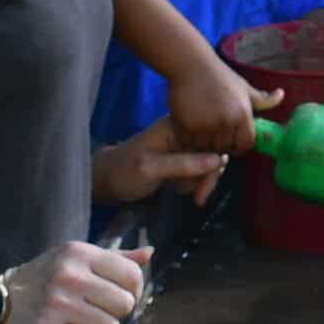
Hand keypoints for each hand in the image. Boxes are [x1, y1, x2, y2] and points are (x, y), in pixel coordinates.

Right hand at [0, 242, 149, 323]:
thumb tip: (149, 254)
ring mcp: (57, 305)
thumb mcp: (74, 259)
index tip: (122, 297)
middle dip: (116, 313)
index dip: (135, 291)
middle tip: (97, 312)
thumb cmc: (44, 280)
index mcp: (80, 253)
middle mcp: (69, 276)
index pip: (132, 274)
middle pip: (125, 305)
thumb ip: (114, 258)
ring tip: (80, 323)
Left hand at [96, 116, 230, 207]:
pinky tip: (180, 189)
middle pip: (213, 150)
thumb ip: (183, 164)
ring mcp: (182, 144)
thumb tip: (218, 160)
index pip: (210, 138)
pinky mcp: (181, 157)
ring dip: (200, 181)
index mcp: (176, 126)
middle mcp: (183, 132)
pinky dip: (194, 181)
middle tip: (198, 198)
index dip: (214, 163)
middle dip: (207, 176)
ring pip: (208, 161)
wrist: (105, 182)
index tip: (204, 188)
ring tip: (182, 191)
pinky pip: (199, 168)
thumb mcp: (150, 169)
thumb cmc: (123, 172)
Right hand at [169, 63, 281, 157]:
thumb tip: (282, 95)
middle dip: (223, 146)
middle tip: (216, 139)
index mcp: (243, 114)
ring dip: (207, 145)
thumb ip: (263, 99)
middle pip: (227, 148)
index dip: (241, 146)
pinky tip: (191, 132)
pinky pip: (192, 143)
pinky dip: (191, 141)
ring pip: (209, 148)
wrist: (191, 65)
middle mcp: (227, 122)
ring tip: (204, 136)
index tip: (234, 142)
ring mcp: (207, 125)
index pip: (246, 144)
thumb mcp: (244, 87)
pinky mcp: (188, 126)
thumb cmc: (220, 76)